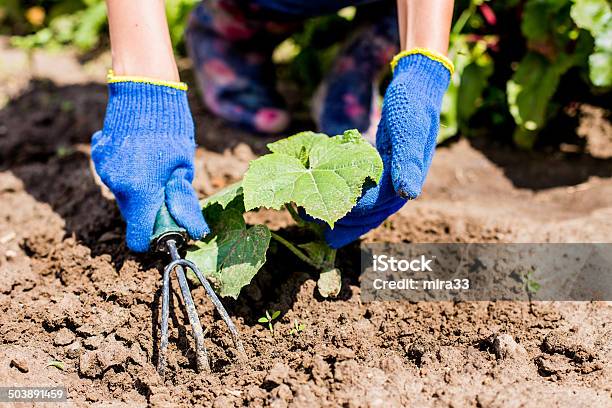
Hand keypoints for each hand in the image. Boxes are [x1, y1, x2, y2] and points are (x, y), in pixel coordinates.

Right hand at [91, 78, 208, 251]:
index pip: (137, 238)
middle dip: (150, 210)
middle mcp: (117, 185)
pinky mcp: (100, 157)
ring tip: (155, 166)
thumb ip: (184, 203)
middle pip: (133, 215)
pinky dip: (128, 173)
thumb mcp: (184, 168)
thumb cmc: (171, 130)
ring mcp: (105, 170)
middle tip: (168, 188)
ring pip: (125, 196)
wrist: (145, 90)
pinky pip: (116, 177)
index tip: (166, 228)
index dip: (152, 238)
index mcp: (139, 192)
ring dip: (140, 190)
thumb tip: (196, 231)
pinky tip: (141, 155)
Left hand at [323, 51, 451, 247]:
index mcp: (407, 175)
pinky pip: (367, 193)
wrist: (417, 87)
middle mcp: (401, 181)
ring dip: (349, 220)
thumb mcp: (410, 127)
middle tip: (321, 234)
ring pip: (370, 207)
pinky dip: (351, 203)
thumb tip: (410, 194)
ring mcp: (393, 177)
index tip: (328, 216)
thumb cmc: (411, 104)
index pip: (377, 201)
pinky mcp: (384, 169)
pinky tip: (335, 210)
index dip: (354, 210)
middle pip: (374, 212)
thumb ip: (409, 160)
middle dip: (348, 224)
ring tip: (325, 234)